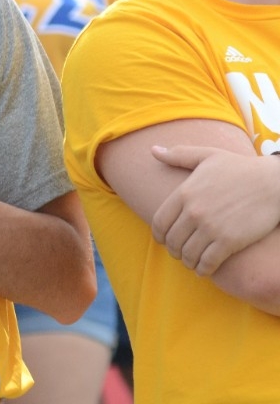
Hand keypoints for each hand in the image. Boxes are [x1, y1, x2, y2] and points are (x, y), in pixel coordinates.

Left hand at [151, 145, 279, 274]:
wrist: (273, 182)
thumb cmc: (240, 168)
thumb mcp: (207, 155)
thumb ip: (179, 155)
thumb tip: (152, 150)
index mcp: (185, 193)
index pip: (159, 222)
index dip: (158, 236)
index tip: (162, 241)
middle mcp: (194, 211)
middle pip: (172, 241)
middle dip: (173, 250)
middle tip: (178, 253)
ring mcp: (211, 227)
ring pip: (188, 254)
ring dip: (187, 261)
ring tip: (191, 262)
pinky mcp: (230, 241)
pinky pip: (208, 262)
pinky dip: (203, 269)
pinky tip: (204, 270)